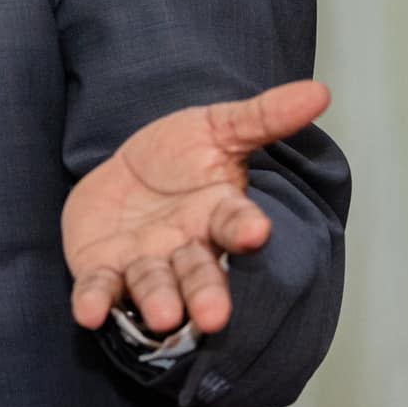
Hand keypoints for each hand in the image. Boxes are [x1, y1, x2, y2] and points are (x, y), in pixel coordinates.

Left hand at [62, 79, 329, 336]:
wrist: (123, 177)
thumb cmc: (177, 157)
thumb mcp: (216, 127)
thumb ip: (264, 116)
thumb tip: (319, 91)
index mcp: (217, 214)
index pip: (236, 224)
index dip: (245, 228)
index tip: (257, 231)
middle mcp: (186, 247)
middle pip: (200, 272)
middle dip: (207, 293)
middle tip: (214, 315)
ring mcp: (145, 263)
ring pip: (154, 286)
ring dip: (158, 301)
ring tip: (162, 315)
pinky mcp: (104, 270)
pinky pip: (101, 289)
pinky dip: (96, 301)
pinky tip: (88, 312)